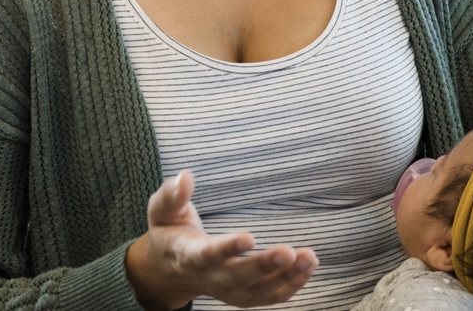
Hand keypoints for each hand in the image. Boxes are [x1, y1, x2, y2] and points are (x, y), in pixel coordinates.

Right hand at [125, 170, 317, 309]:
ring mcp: (227, 290)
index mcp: (188, 255)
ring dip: (286, 277)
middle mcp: (209, 277)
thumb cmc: (170, 231)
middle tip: (289, 251)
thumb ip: (172, 195)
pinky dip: (290, 286)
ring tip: (309, 258)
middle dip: (264, 266)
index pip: (207, 255)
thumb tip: (185, 176)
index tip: (250, 237)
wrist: (169, 269)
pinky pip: (268, 297)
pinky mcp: (242, 296)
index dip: (228, 248)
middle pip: (237, 278)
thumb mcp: (163, 211)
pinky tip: (308, 267)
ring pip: (257, 291)